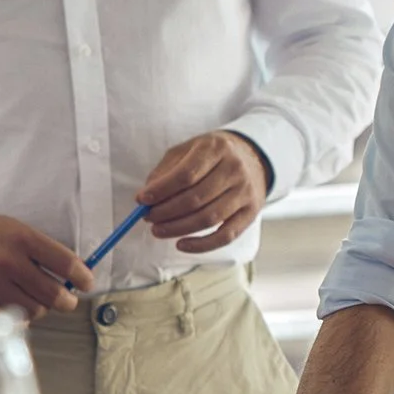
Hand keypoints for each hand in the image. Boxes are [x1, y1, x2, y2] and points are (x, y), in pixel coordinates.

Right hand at [0, 208, 91, 315]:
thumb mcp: (15, 230)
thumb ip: (42, 251)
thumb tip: (73, 274)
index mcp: (22, 239)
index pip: (65, 264)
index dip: (82, 278)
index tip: (87, 283)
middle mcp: (7, 262)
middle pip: (53, 294)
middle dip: (67, 301)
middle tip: (68, 301)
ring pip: (34, 311)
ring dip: (40, 308)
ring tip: (36, 300)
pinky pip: (10, 320)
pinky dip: (17, 316)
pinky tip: (13, 305)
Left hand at [136, 131, 269, 252]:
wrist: (252, 157)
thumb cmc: (212, 155)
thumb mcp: (188, 150)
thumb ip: (166, 171)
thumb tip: (147, 197)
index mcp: (216, 148)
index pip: (186, 174)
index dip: (161, 190)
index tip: (141, 200)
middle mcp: (234, 169)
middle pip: (196, 198)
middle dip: (166, 212)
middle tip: (148, 218)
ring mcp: (245, 192)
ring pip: (209, 218)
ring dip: (178, 228)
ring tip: (158, 230)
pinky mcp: (251, 212)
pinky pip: (226, 236)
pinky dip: (201, 245)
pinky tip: (181, 244)